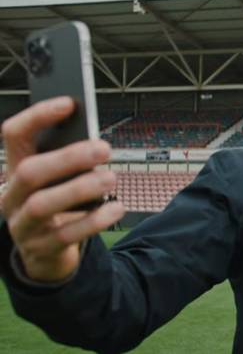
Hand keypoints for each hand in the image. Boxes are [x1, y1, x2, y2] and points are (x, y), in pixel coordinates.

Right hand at [0, 97, 123, 282]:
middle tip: (104, 148)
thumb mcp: (58, 180)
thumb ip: (69, 161)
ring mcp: (22, 225)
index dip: (37, 116)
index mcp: (15, 169)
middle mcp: (11, 196)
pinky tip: (116, 208)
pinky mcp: (41, 249)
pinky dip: (94, 221)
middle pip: (29, 172)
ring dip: (80, 189)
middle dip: (68, 157)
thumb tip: (96, 143)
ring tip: (112, 178)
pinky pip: (66, 235)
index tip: (69, 103)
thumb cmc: (58, 203)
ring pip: (43, 205)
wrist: (45, 252)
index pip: (14, 135)